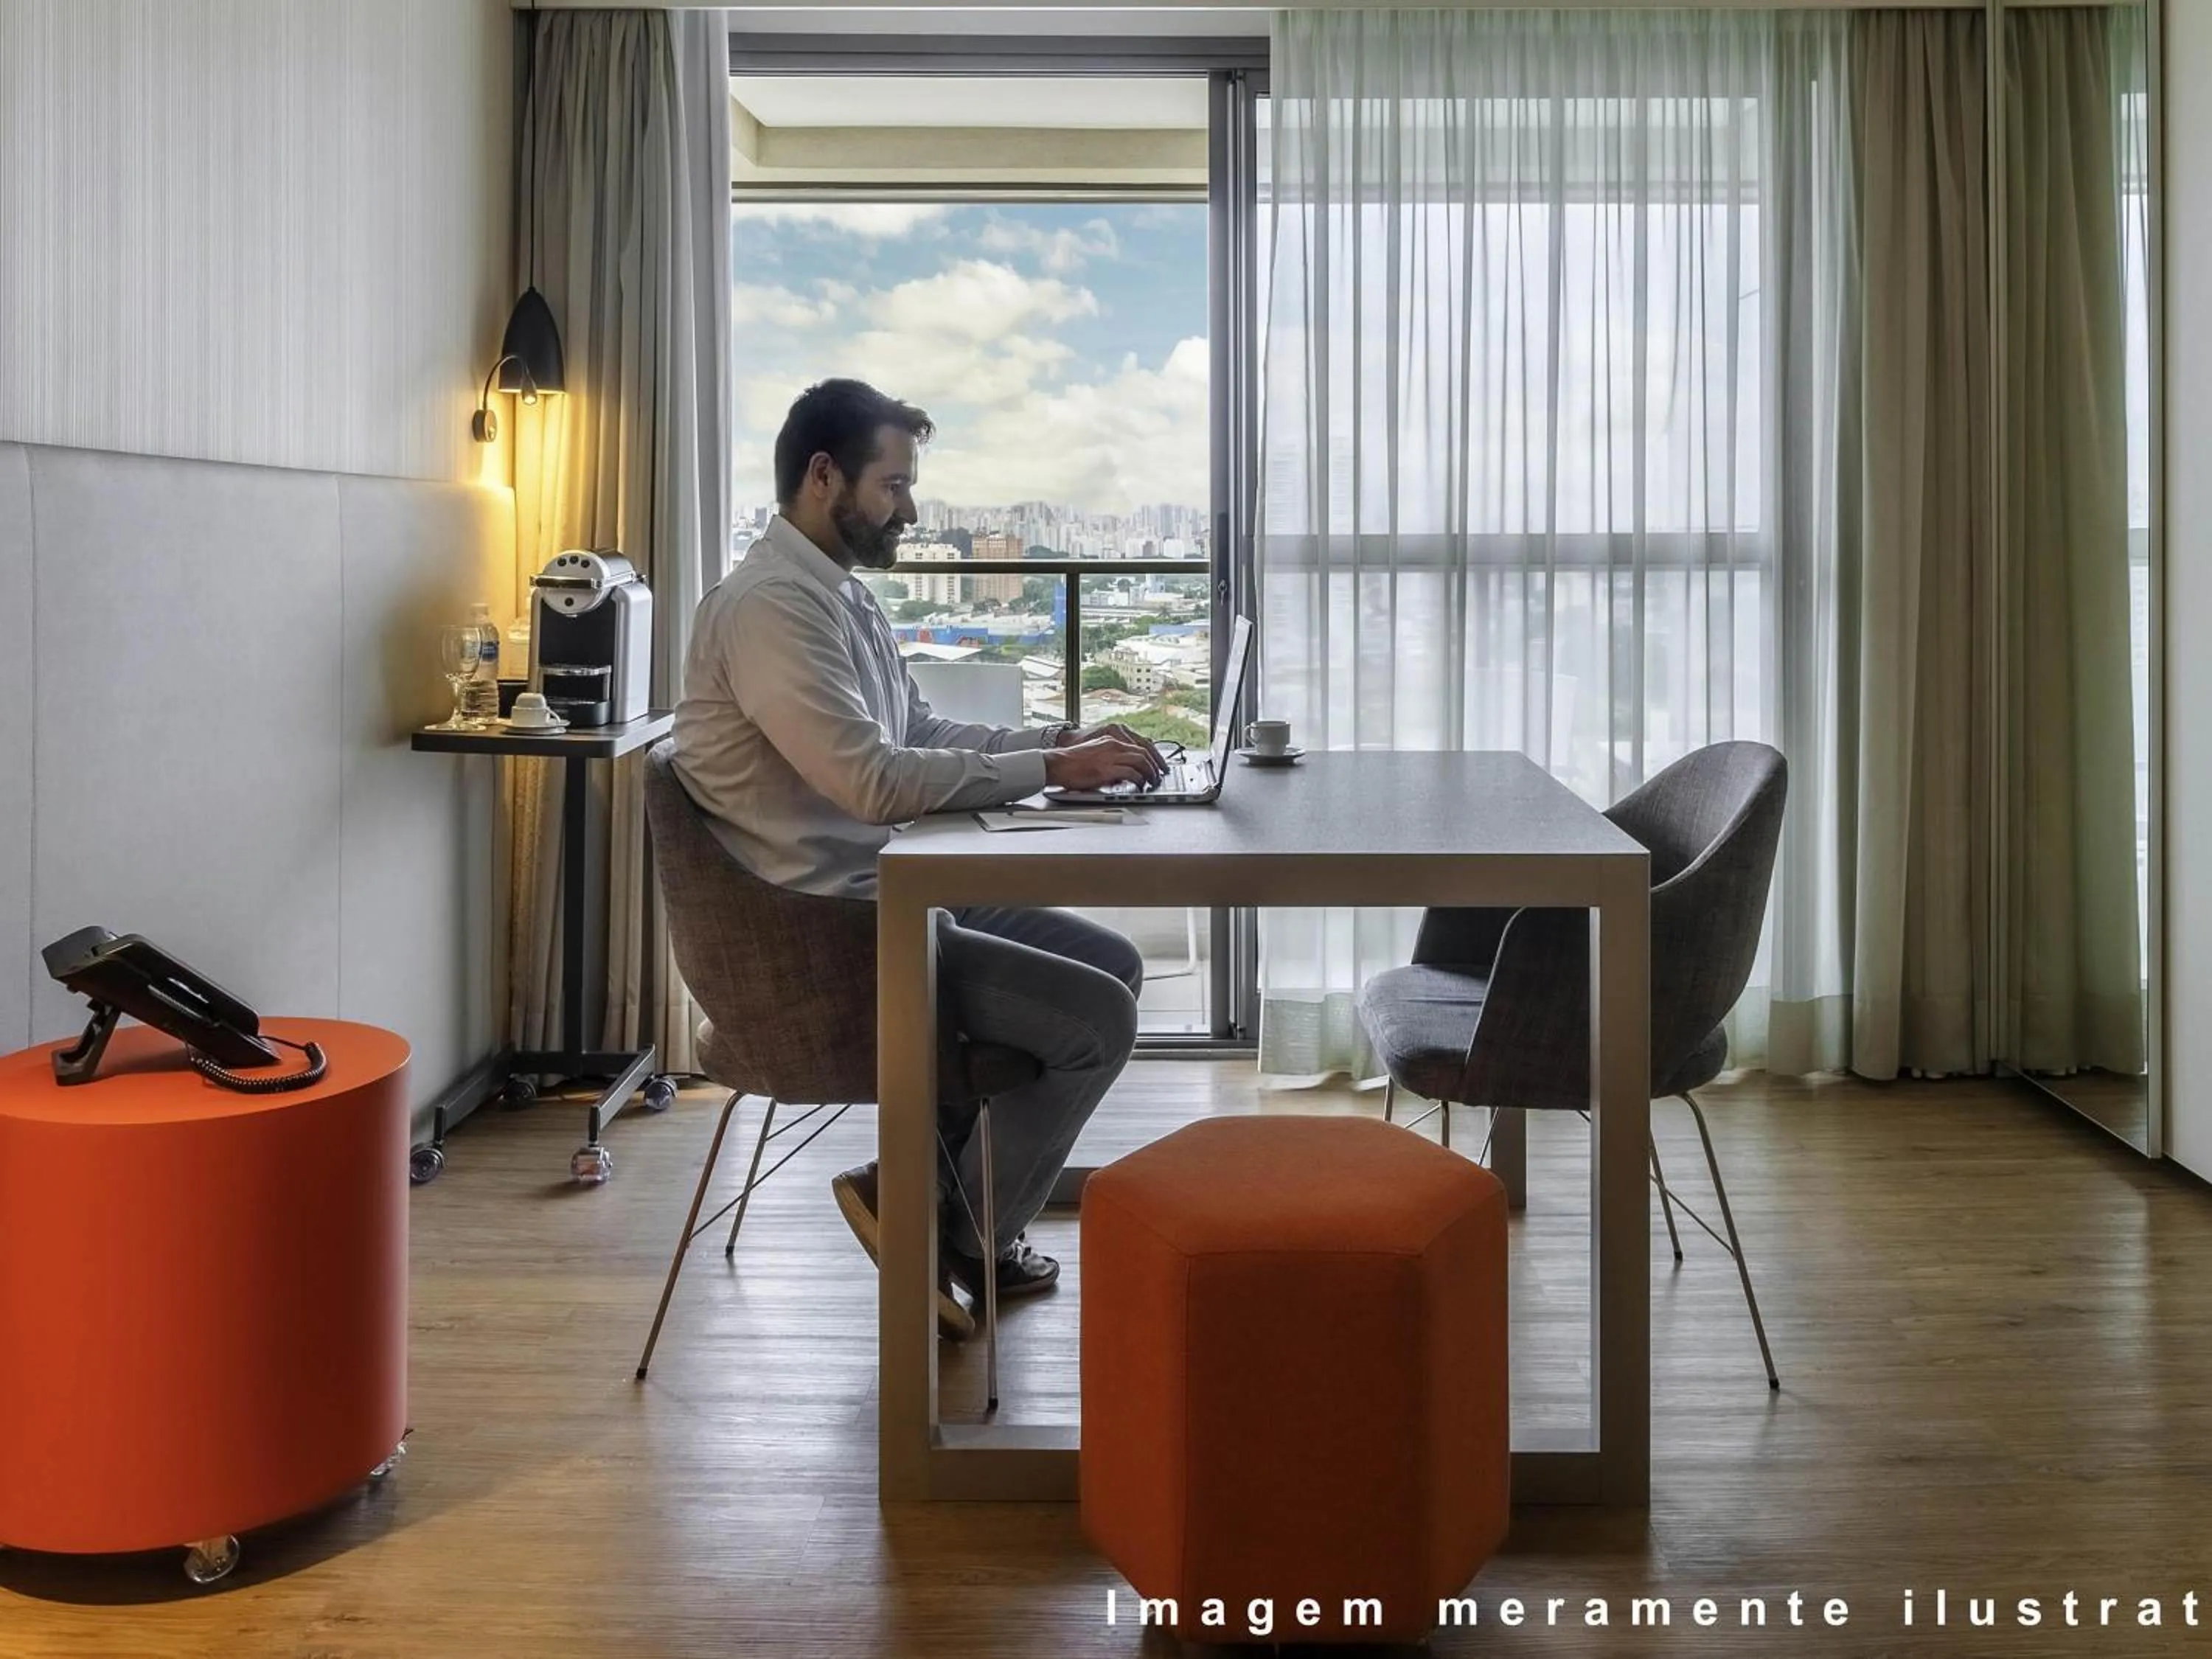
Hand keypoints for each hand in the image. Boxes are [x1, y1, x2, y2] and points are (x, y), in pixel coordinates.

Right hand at [1042, 732, 1166, 792]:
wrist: (1057, 764)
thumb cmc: (1072, 763)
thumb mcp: (1096, 755)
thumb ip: (1112, 760)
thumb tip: (1125, 773)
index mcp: (1111, 740)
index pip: (1139, 745)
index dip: (1153, 756)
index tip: (1159, 766)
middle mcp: (1114, 745)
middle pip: (1144, 752)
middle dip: (1155, 765)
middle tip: (1159, 775)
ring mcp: (1111, 756)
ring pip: (1141, 761)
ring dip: (1150, 772)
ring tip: (1152, 782)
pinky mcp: (1107, 769)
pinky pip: (1131, 773)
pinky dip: (1139, 780)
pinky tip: (1140, 785)